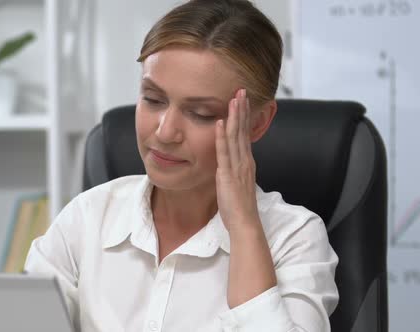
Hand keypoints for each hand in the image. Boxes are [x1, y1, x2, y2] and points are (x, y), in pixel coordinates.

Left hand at [215, 89, 259, 230]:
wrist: (244, 222)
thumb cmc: (239, 206)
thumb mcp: (237, 183)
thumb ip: (234, 170)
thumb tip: (228, 163)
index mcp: (246, 162)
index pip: (245, 134)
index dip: (243, 117)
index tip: (242, 101)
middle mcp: (245, 161)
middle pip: (242, 130)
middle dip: (242, 109)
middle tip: (241, 90)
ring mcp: (238, 166)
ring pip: (235, 136)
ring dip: (234, 116)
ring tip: (234, 98)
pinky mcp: (228, 174)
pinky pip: (224, 152)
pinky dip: (221, 136)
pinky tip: (219, 123)